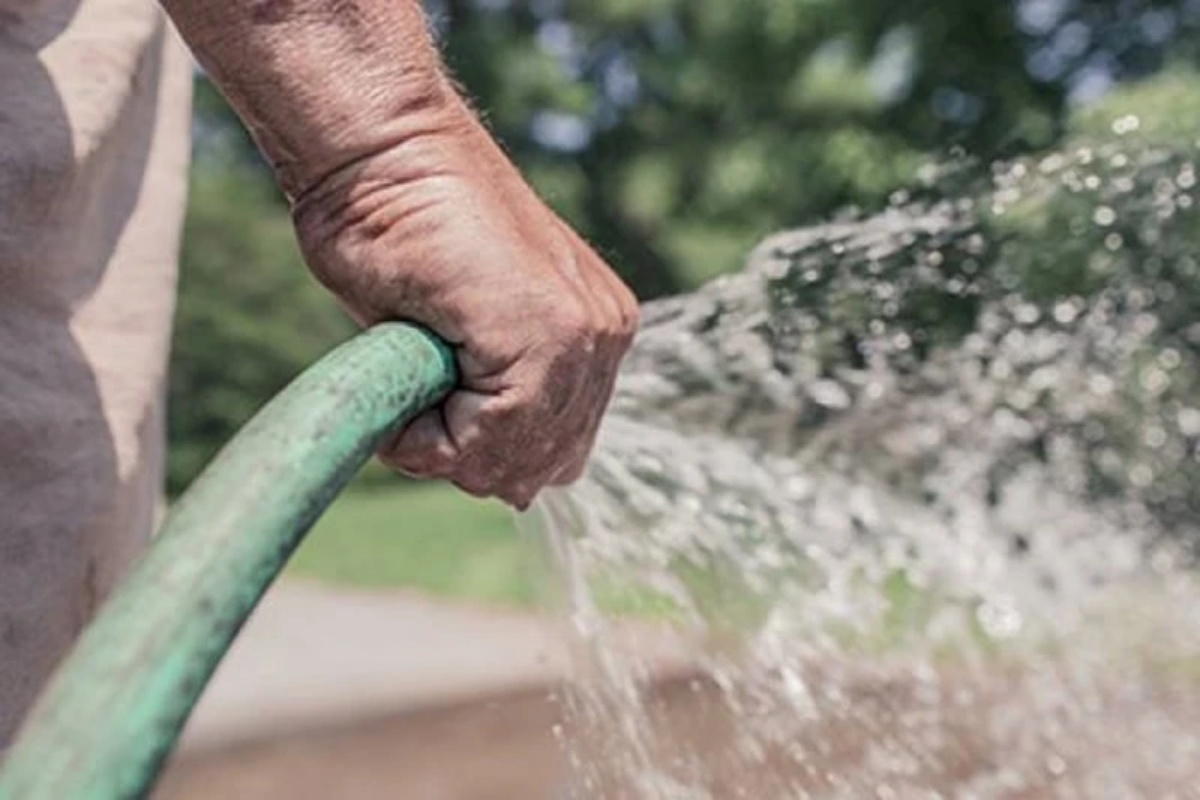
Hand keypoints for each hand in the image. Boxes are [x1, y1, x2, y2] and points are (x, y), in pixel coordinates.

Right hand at [291, 102, 637, 507]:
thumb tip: (520, 490)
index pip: (554, 453)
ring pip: (512, 462)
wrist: (382, 153)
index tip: (430, 395)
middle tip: (418, 387)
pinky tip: (409, 367)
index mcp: (594, 336)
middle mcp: (604, 338)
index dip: (480, 451)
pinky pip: (485, 441)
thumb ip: (497, 398)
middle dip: (466, 454)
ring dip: (442, 443)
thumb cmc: (399, 232)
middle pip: (539, 468)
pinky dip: (425, 434)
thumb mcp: (460, 337)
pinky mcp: (550, 335)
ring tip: (413, 371)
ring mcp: (585, 335)